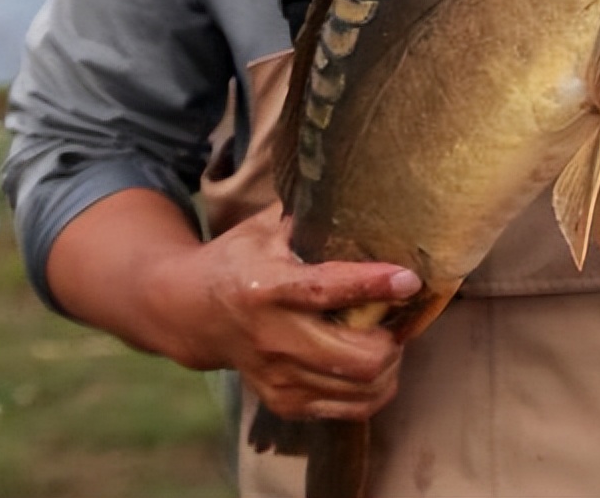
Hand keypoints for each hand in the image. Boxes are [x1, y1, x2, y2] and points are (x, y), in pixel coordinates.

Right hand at [149, 204, 421, 420]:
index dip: (372, 285)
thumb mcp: (264, 228)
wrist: (190, 313)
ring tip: (386, 338)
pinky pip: (351, 408)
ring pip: (361, 387)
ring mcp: (277, 376)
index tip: (409, 279)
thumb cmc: (240, 261)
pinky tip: (371, 364)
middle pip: (357, 357)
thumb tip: (360, 191)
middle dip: (391, 338)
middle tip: (396, 317)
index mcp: (267, 288)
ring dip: (389, 363)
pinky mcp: (284, 401)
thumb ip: (307, 216)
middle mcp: (272, 338)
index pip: (326, 291)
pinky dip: (374, 389)